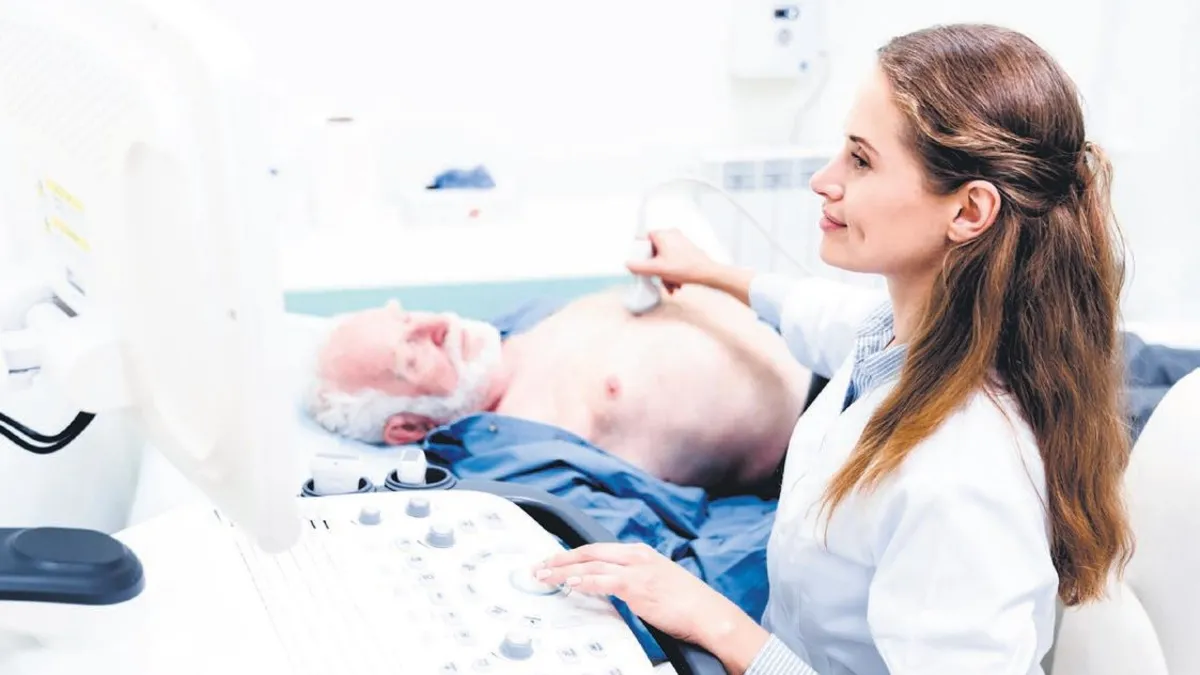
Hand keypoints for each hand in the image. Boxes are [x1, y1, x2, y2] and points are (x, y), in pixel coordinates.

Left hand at [533, 542, 750, 647]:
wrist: (708, 613)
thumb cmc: (687, 603)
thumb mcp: (657, 582)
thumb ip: (633, 580)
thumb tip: (611, 588)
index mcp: (640, 553)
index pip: (598, 549)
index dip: (573, 554)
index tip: (555, 560)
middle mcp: (636, 556)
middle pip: (588, 551)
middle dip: (561, 558)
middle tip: (540, 566)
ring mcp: (636, 569)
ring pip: (590, 565)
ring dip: (563, 571)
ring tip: (544, 577)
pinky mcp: (636, 586)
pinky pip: (602, 581)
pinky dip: (583, 581)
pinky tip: (570, 584)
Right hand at [627, 229, 718, 293]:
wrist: (707, 273)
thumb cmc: (685, 268)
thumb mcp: (657, 269)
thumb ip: (639, 267)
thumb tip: (628, 264)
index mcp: (662, 234)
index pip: (644, 239)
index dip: (641, 253)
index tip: (643, 264)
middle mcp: (672, 234)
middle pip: (655, 252)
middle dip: (657, 269)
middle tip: (659, 279)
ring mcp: (680, 241)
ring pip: (665, 258)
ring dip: (666, 274)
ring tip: (671, 286)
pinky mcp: (687, 249)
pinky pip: (674, 259)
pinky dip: (674, 271)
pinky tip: (677, 283)